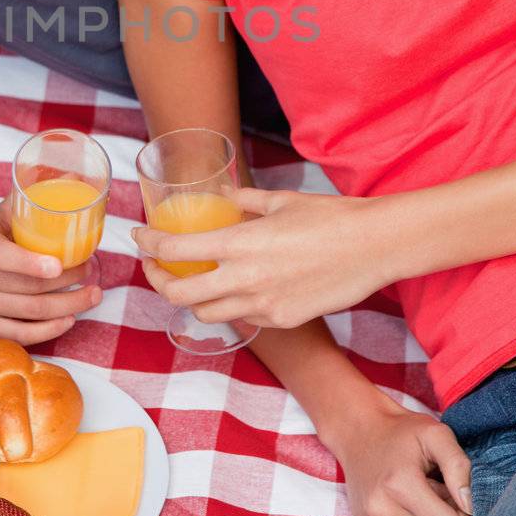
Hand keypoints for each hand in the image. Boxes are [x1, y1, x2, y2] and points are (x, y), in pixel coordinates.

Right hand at [0, 197, 101, 344]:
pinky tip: (69, 319)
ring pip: (27, 313)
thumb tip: (76, 176)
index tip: (60, 264)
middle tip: (91, 272)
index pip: (0, 255)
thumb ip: (34, 197)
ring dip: (67, 306)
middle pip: (24, 289)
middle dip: (66, 283)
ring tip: (91, 295)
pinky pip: (19, 335)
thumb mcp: (4, 211)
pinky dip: (49, 330)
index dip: (30, 262)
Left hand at [133, 186, 392, 329]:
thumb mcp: (280, 202)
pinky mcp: (282, 320)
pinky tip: (236, 289)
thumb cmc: (330, 217)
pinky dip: (230, 306)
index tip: (140, 236)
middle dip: (157, 281)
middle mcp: (245, 279)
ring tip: (193, 281)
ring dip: (192, 298)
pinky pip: (242, 318)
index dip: (149, 244)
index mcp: (239, 244)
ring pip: (206, 314)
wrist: (374, 247)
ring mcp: (263, 305)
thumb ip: (245, 202)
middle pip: (179, 295)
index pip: (175, 250)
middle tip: (156, 266)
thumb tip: (226, 195)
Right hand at [332, 396, 472, 515]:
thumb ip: (459, 466)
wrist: (360, 435)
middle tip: (439, 490)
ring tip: (422, 497)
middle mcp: (380, 514)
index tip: (458, 492)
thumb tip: (471, 507)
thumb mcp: (436, 434)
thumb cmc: (403, 433)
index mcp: (399, 486)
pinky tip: (409, 508)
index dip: (466, 515)